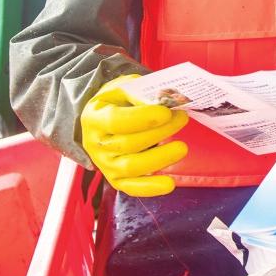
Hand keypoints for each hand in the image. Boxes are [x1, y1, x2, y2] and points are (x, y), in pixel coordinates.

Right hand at [80, 74, 188, 195]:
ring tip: (181, 147)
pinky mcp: (116, 179)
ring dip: (160, 158)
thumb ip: (139, 92)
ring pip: (132, 166)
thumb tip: (162, 101)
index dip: (142, 118)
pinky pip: (132, 187)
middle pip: (128, 143)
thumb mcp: (122, 88)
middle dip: (159, 132)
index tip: (166, 112)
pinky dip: (150, 188)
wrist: (102, 119)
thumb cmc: (116, 101)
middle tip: (181, 118)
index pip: (116, 121)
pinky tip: (169, 183)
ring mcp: (105, 164)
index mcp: (94, 118)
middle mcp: (96, 145)